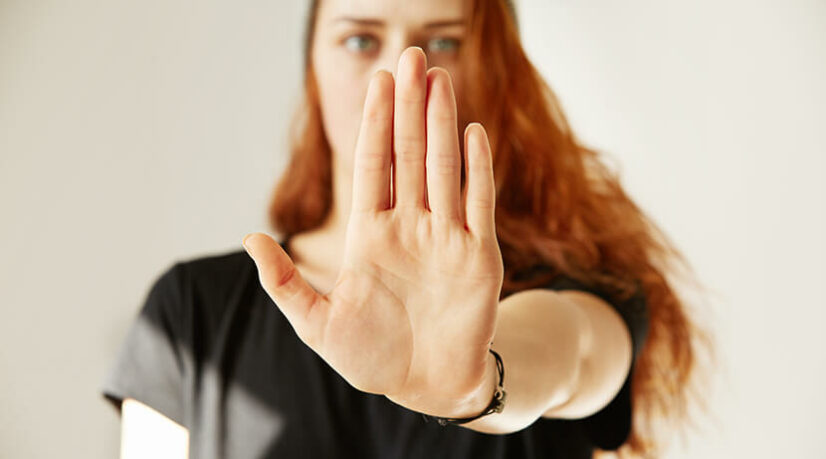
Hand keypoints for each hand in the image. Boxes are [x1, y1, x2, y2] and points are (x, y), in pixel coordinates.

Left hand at [243, 47, 503, 417]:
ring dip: (441, 124)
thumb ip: (285, 282)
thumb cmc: (370, 357)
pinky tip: (471, 133)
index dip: (374, 124)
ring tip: (439, 79)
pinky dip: (477, 170)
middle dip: (409, 107)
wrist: (424, 386)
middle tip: (412, 58)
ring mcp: (445, 239)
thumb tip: (250, 237)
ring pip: (444, 169)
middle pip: (409, 155)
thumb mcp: (317, 324)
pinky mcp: (479, 258)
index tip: (377, 81)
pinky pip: (479, 205)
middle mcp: (409, 228)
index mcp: (370, 237)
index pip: (372, 166)